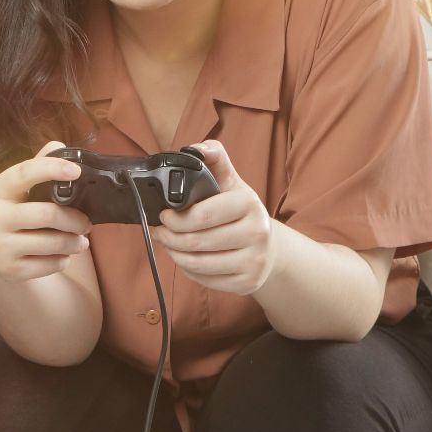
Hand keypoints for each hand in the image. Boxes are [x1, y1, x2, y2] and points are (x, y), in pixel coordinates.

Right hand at [0, 141, 92, 283]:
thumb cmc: (18, 212)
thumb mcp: (23, 188)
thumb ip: (40, 166)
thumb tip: (58, 146)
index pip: (25, 172)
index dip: (52, 169)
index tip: (76, 171)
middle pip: (46, 214)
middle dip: (75, 220)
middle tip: (87, 224)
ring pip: (52, 243)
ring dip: (74, 242)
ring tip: (80, 241)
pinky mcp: (8, 269)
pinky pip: (50, 265)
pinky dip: (63, 260)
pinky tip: (61, 256)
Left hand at [156, 140, 277, 294]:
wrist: (270, 246)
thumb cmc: (242, 212)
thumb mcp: (232, 183)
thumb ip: (215, 160)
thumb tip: (195, 148)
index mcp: (249, 203)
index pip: (203, 214)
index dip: (176, 218)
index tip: (164, 215)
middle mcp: (257, 233)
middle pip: (197, 241)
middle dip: (170, 237)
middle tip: (160, 232)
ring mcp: (255, 260)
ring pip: (199, 264)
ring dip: (175, 255)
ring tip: (169, 245)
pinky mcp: (249, 283)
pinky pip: (207, 281)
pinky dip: (190, 271)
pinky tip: (186, 260)